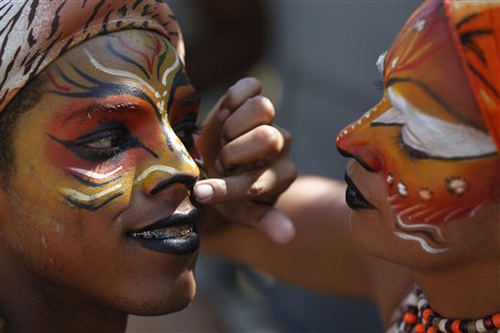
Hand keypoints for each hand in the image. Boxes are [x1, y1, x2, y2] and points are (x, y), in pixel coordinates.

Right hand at [194, 78, 296, 243]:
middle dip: (233, 152)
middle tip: (219, 162)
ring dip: (232, 126)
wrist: (205, 163)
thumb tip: (287, 237)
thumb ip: (262, 219)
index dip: (228, 187)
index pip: (261, 180)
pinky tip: (223, 114)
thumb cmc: (223, 192)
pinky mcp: (253, 97)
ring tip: (221, 139)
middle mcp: (281, 145)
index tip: (201, 193)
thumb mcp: (239, 210)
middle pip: (268, 138)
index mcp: (280, 176)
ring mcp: (269, 119)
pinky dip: (232, 99)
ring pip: (263, 109)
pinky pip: (250, 87)